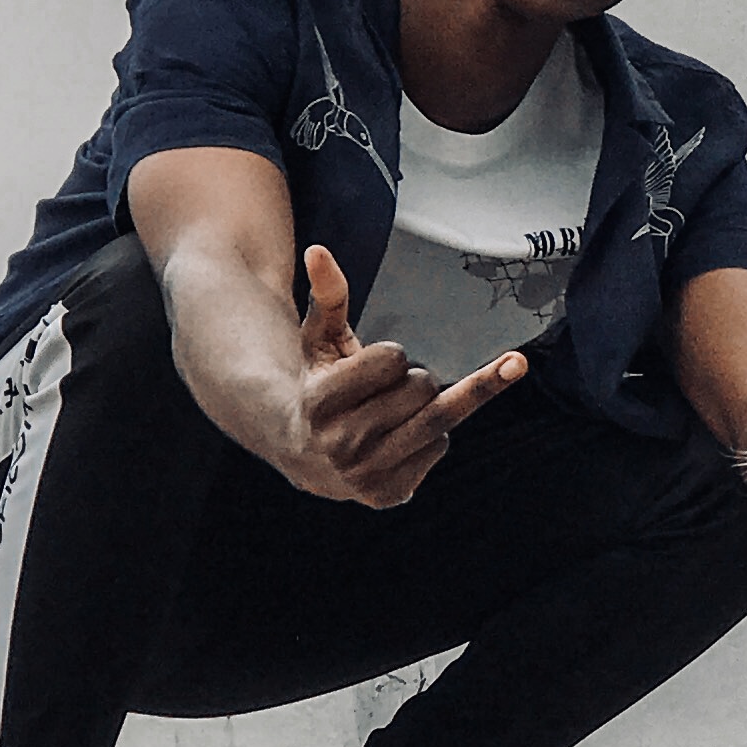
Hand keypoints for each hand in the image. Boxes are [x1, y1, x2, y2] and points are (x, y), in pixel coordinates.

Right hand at [285, 243, 521, 508]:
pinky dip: (433, 435)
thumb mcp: (320, 339)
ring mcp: (363, 475)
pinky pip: (441, 447)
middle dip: (413, 379)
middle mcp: (338, 444)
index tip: (370, 367)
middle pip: (421, 388)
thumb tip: (318, 250)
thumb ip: (328, 295)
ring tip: (397, 409)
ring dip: (429, 405)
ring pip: (438, 420)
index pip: (393, 359)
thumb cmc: (321, 384)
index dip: (389, 356)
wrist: (305, 450)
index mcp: (318, 402)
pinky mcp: (387, 495)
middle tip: (384, 392)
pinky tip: (399, 437)